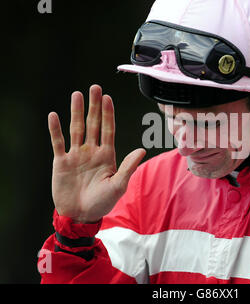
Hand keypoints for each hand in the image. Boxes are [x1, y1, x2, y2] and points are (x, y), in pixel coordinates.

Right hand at [48, 85, 145, 222]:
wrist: (81, 216)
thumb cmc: (102, 202)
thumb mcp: (118, 185)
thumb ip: (128, 167)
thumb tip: (142, 150)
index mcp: (107, 155)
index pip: (108, 129)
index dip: (108, 114)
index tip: (108, 98)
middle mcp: (92, 151)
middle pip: (93, 124)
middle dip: (94, 106)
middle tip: (95, 88)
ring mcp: (77, 155)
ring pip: (77, 128)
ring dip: (76, 112)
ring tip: (77, 95)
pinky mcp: (62, 162)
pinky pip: (58, 143)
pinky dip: (55, 130)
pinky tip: (54, 116)